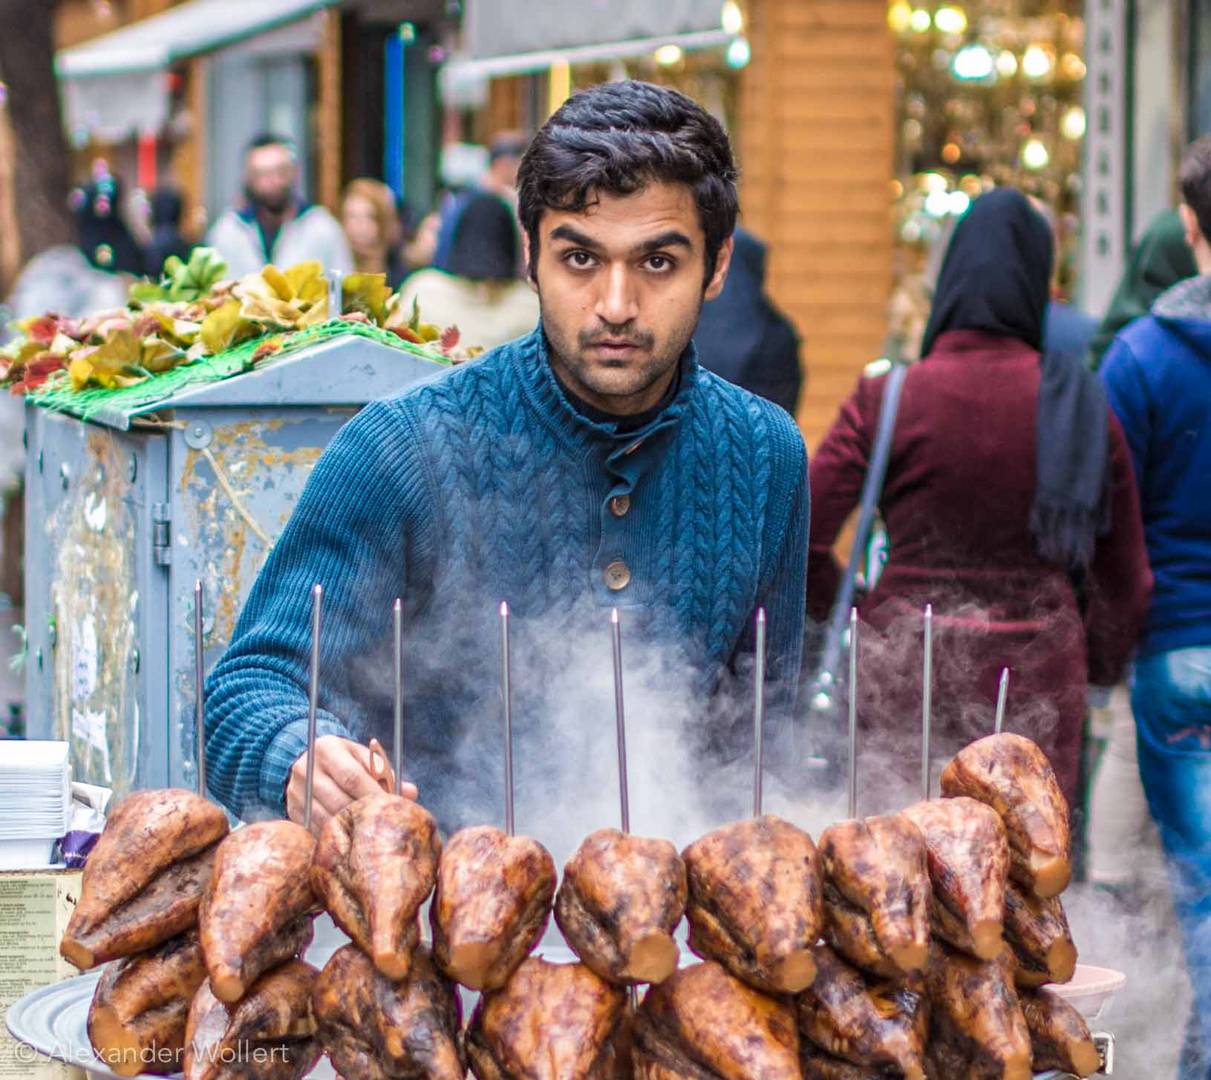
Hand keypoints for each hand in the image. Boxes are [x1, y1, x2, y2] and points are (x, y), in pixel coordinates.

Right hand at [286, 735, 417, 832]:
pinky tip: (351, 842)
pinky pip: (315, 830)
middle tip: (383, 827)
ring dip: (349, 830)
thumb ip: (385, 773)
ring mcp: (296, 792)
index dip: (373, 795)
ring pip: (325, 818)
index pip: (352, 777)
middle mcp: (306, 769)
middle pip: (337, 800)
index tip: (390, 809)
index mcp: (327, 749)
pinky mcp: (293, 811)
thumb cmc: (343, 759)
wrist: (302, 761)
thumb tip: (410, 792)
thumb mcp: (362, 757)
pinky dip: (335, 837)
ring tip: (370, 837)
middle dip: (363, 815)